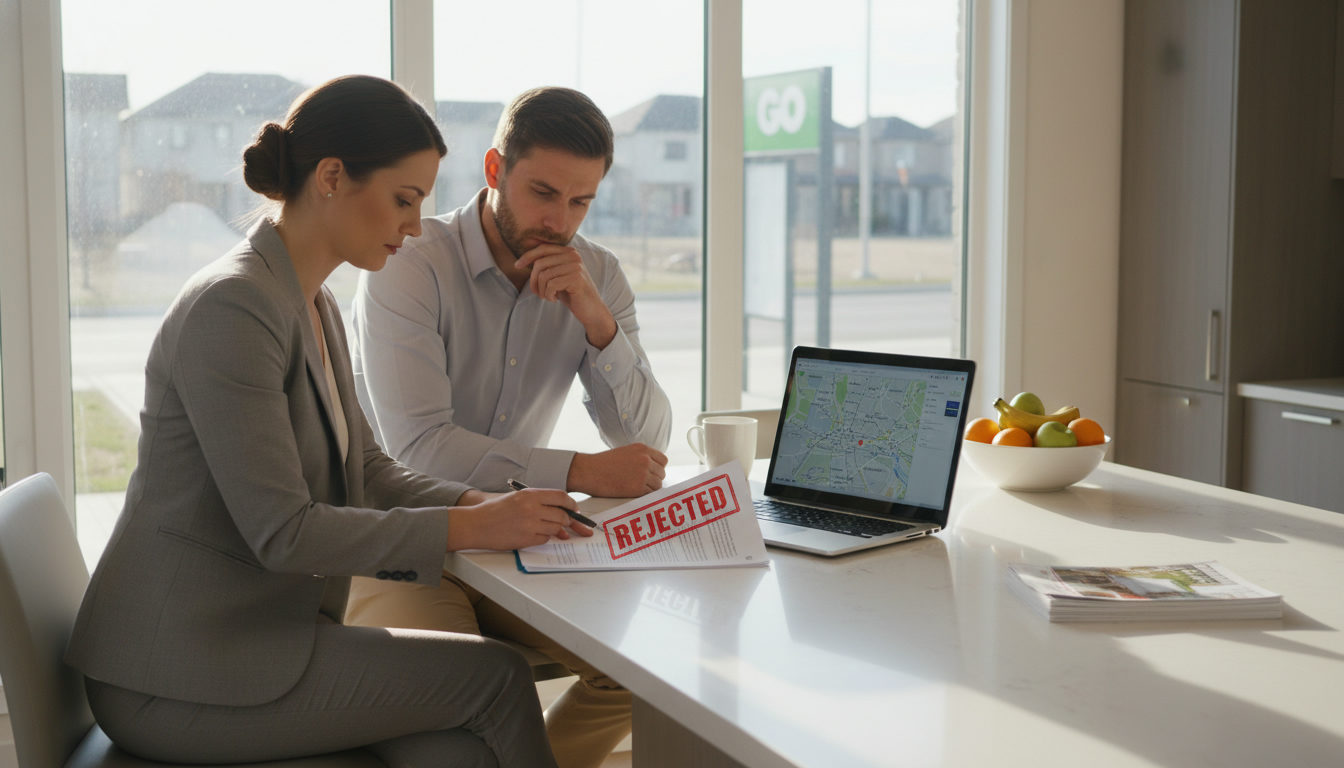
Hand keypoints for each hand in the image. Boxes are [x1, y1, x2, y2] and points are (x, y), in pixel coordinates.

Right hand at [446, 488, 591, 551]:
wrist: (476, 524)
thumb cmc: (495, 511)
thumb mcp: (517, 498)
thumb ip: (538, 501)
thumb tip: (561, 508)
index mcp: (530, 494)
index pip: (560, 497)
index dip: (571, 504)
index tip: (574, 509)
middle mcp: (531, 508)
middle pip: (562, 515)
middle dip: (568, 520)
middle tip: (568, 523)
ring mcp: (530, 524)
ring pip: (555, 528)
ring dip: (555, 530)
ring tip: (544, 527)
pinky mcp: (526, 539)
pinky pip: (545, 539)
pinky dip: (543, 538)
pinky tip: (533, 534)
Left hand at [516, 244, 616, 348]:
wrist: (591, 310)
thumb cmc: (571, 294)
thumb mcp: (557, 276)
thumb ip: (546, 266)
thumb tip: (523, 260)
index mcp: (568, 252)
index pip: (542, 248)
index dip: (527, 256)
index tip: (517, 266)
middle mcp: (573, 255)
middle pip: (540, 263)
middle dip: (533, 281)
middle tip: (538, 293)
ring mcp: (576, 266)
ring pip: (544, 275)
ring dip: (541, 290)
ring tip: (548, 296)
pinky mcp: (576, 278)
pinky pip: (551, 285)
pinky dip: (548, 295)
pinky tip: (554, 299)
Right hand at [568, 443, 668, 496]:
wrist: (589, 471)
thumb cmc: (603, 463)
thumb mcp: (625, 452)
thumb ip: (640, 457)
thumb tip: (652, 467)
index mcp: (642, 449)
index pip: (663, 460)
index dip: (658, 468)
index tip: (651, 473)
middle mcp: (645, 459)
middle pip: (661, 473)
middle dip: (654, 479)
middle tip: (643, 483)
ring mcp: (643, 473)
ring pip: (658, 485)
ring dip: (650, 488)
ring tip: (638, 489)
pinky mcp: (638, 487)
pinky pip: (650, 494)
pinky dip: (645, 496)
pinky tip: (634, 494)